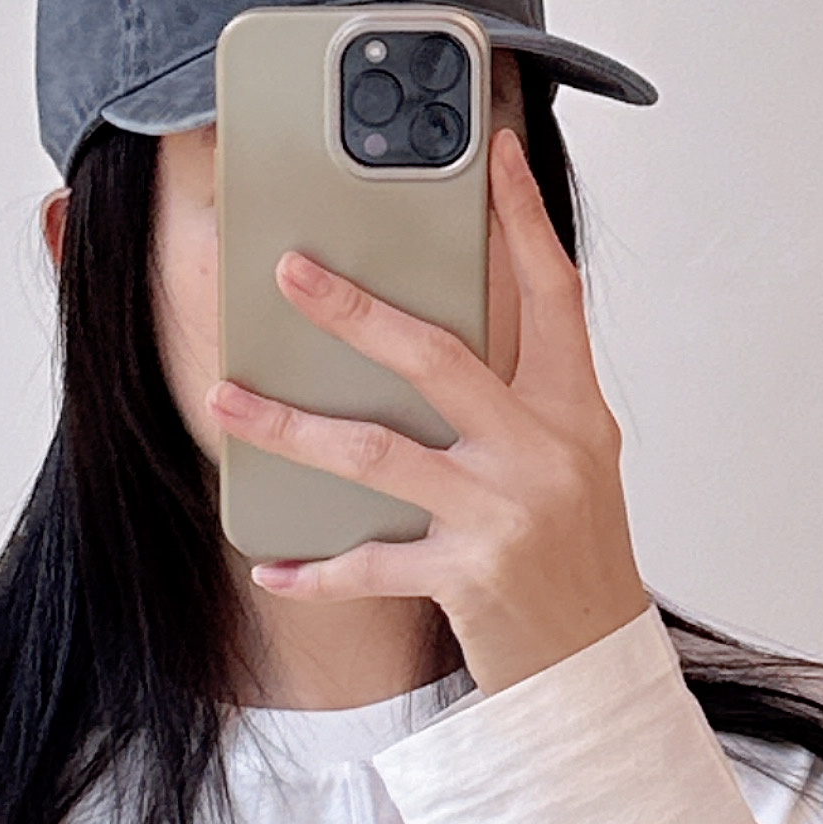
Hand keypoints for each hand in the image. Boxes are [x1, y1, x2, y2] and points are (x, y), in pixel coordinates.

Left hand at [205, 126, 653, 695]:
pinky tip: (269, 563)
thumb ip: (517, 401)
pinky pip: (371, 562)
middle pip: (438, 357)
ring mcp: (505, 514)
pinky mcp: (470, 576)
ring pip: (377, 453)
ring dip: (289, 425)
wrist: (597, 669)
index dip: (525, 220)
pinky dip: (314, 567)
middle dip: (354, 310)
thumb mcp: (571, 465)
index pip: (554, 293)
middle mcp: (544, 453)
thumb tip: (428, 336)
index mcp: (575, 412)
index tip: (493, 153)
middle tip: (289, 272)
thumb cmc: (574, 560)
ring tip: (225, 398)